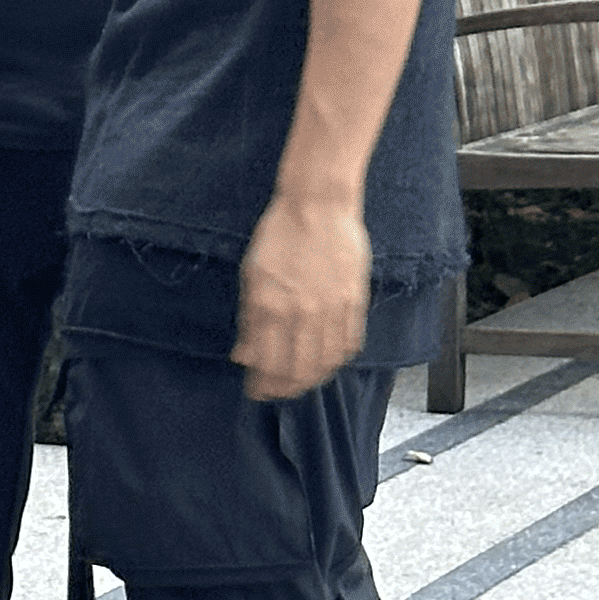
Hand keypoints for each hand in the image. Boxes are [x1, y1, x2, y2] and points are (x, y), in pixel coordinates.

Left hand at [233, 187, 371, 400]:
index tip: (255, 391)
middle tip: (276, 393)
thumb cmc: (279, 235)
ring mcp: (332, 310)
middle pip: (296, 371)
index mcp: (270, 307)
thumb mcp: (251, 274)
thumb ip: (249, 320)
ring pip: (324, 363)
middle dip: (284, 389)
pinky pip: (348, 344)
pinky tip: (327, 363)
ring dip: (311, 380)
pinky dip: (336, 361)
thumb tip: (243, 356)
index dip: (261, 384)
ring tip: (300, 383)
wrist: (318, 206)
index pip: (266, 364)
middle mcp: (302, 314)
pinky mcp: (354, 303)